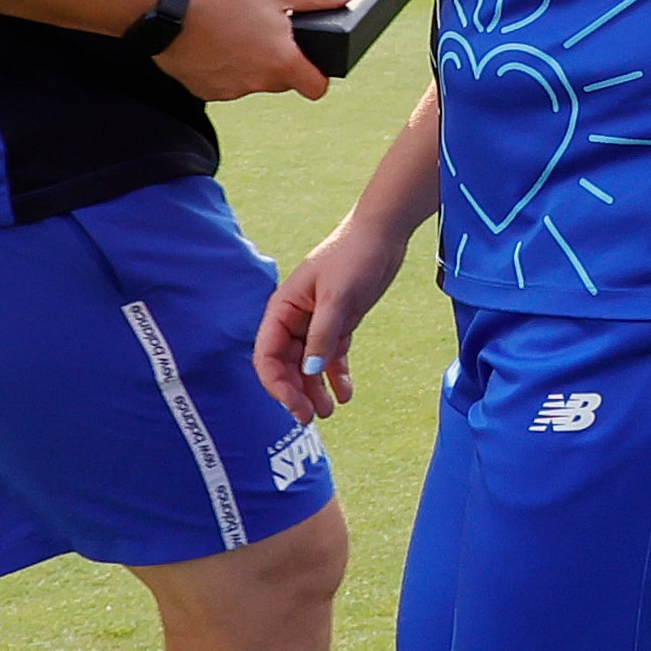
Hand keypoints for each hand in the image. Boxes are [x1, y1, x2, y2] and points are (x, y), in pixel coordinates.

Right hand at [155, 0, 327, 105]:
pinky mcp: (208, 93)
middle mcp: (260, 84)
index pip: (317, 89)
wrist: (170, 13)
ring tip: (237, 34)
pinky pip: (228, 85)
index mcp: (282, 63)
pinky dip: (227, 70)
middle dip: (281, 62)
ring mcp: (233, 91)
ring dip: (253, 65)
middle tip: (266, 33)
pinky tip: (216, 46)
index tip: (309, 62)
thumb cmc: (224, 1)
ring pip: (255, 82)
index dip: (318, 77)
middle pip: (284, 82)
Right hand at [253, 208, 413, 418]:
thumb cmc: (354, 256)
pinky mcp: (338, 323)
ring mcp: (316, 323)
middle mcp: (294, 318)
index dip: (276, 384)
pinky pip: (330, 356)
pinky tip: (345, 395)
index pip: (267, 354)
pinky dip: (335, 376)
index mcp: (283, 308)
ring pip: (308, 365)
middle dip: (296, 392)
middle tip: (312, 417)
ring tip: (328, 411)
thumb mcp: (338, 296)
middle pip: (286, 365)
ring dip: (315, 389)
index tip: (294, 404)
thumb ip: (322, 335)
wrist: (382, 234)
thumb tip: (309, 372)